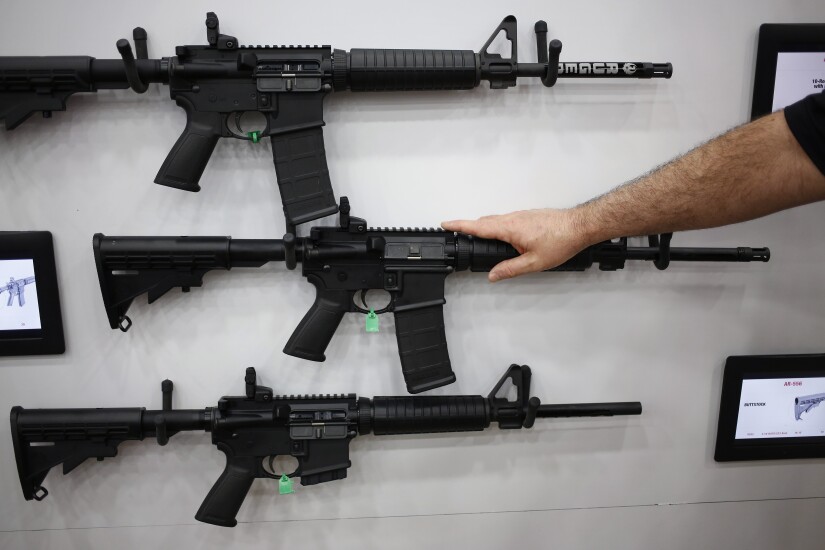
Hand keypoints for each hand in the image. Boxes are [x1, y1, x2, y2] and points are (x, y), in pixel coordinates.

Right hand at [442, 209, 589, 281]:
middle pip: (485, 222)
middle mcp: (513, 218)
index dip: (459, 225)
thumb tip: (493, 275)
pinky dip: (498, 226)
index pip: (478, 226)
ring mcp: (521, 215)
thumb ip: (510, 269)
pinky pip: (507, 219)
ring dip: (485, 227)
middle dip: (470, 227)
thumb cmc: (561, 241)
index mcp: (510, 228)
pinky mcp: (529, 215)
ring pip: (497, 220)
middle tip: (458, 234)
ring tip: (480, 239)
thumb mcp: (534, 263)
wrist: (580, 226)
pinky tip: (504, 236)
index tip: (445, 224)